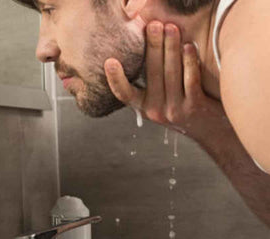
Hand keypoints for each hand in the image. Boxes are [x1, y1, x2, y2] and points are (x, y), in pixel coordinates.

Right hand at [104, 21, 226, 142]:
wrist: (210, 130)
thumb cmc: (185, 109)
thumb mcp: (163, 102)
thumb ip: (154, 83)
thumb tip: (147, 49)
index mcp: (144, 107)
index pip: (125, 94)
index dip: (116, 79)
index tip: (110, 61)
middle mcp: (157, 110)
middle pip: (152, 74)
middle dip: (153, 46)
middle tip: (153, 25)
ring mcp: (175, 109)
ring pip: (171, 74)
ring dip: (171, 48)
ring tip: (171, 28)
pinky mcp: (194, 107)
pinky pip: (190, 79)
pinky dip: (189, 61)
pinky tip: (189, 46)